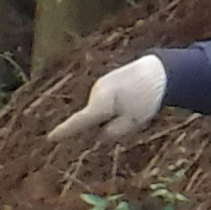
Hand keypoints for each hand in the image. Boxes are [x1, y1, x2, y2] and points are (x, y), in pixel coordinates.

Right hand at [48, 51, 166, 145]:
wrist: (159, 71)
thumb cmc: (147, 99)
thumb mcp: (132, 123)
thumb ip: (112, 133)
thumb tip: (98, 137)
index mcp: (100, 104)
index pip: (79, 122)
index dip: (64, 131)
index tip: (50, 137)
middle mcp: (95, 93)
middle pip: (91, 120)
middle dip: (102, 127)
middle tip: (130, 120)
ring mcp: (100, 86)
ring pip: (99, 112)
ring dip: (110, 117)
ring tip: (135, 107)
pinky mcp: (106, 83)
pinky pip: (104, 103)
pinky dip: (112, 108)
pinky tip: (131, 101)